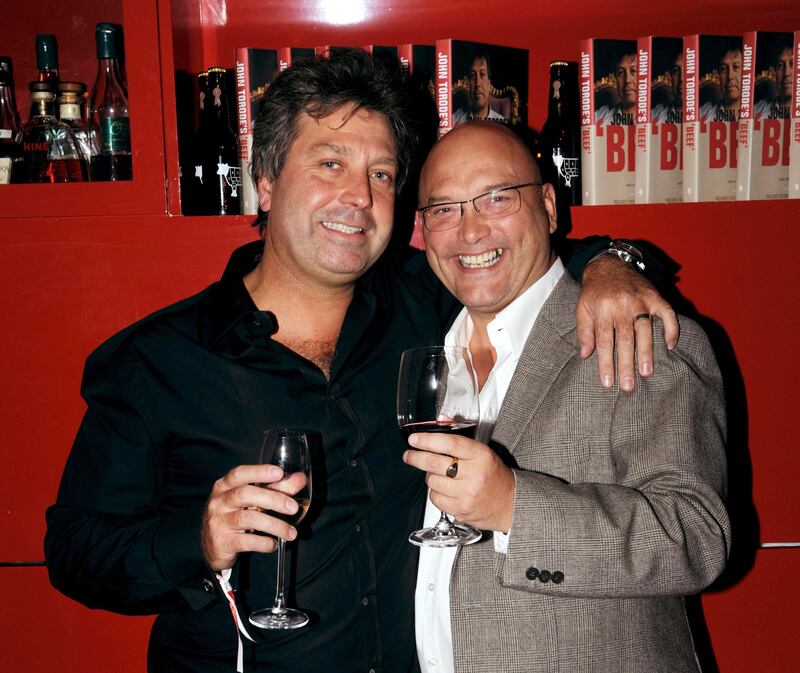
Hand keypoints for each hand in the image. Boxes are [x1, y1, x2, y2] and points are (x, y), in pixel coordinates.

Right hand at [201, 464, 306, 570]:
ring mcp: (218, 522)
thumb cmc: (235, 516)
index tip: (279, 473)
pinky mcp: (222, 542)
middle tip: (293, 507)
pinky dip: (264, 543)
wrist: (212, 547)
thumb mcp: (251, 500)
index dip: (259, 471)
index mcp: (225, 486)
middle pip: (245, 494)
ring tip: (291, 533)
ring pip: (248, 518)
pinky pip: (246, 541)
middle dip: (273, 499)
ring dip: (274, 525)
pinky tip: (274, 544)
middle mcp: (219, 501)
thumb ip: (276, 488)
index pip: (240, 473)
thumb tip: (300, 479)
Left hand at [403, 432, 514, 531]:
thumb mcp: (482, 452)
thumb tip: (440, 421)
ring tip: (440, 475)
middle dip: (416, 457)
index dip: (428, 440)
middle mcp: (474, 474)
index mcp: (481, 455)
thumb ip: (459, 438)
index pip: (450, 443)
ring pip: (432, 481)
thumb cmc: (494, 475)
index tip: (414, 439)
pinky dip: (435, 493)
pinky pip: (435, 498)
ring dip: (430, 476)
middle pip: (435, 462)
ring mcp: (466, 494)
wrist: (510, 504)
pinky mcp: (460, 510)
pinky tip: (445, 489)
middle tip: (409, 455)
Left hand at [577, 255, 677, 391]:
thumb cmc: (594, 292)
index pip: (604, 341)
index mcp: (603, 309)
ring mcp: (641, 300)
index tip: (608, 382)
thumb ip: (584, 331)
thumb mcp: (582, 308)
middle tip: (628, 386)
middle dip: (626, 364)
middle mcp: (622, 305)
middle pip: (624, 339)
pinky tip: (670, 346)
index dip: (605, 362)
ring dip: (646, 352)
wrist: (608, 264)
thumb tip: (585, 355)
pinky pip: (667, 313)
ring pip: (645, 330)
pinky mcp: (655, 295)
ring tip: (646, 372)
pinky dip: (671, 329)